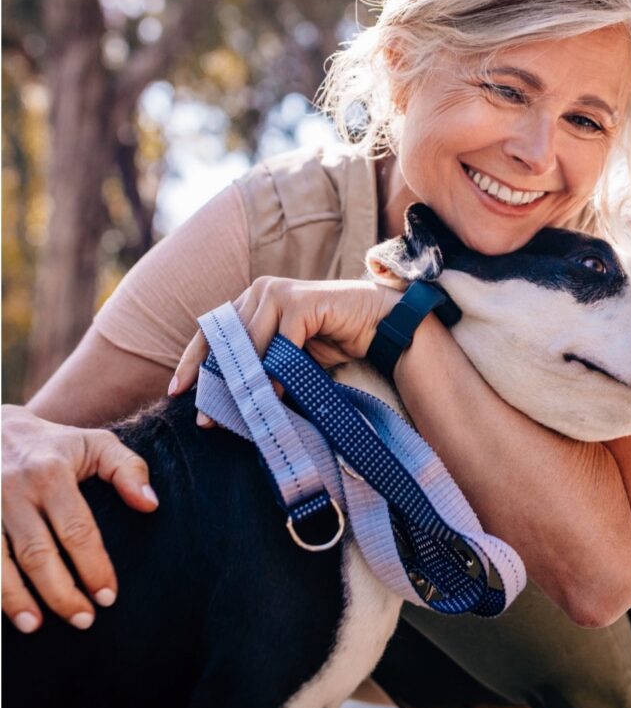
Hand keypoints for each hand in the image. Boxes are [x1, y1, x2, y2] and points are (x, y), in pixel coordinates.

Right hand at [1, 404, 158, 631]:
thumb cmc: (55, 444)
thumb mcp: (96, 443)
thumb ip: (128, 469)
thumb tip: (150, 505)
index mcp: (50, 472)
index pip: (77, 529)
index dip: (94, 566)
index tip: (109, 595)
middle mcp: (13, 491)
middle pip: (38, 554)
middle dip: (61, 593)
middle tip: (84, 619)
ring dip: (16, 600)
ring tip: (37, 625)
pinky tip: (5, 611)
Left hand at [170, 278, 401, 415]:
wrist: (376, 324)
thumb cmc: (331, 340)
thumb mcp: (285, 356)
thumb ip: (257, 366)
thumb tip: (221, 402)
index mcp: (251, 299)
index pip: (212, 331)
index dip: (193, 361)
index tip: (178, 391)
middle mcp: (260, 290)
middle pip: (225, 340)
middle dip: (215, 381)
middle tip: (206, 417)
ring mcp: (279, 292)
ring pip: (249, 343)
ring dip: (245, 382)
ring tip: (240, 413)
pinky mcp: (300, 301)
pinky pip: (280, 343)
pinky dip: (276, 372)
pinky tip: (274, 395)